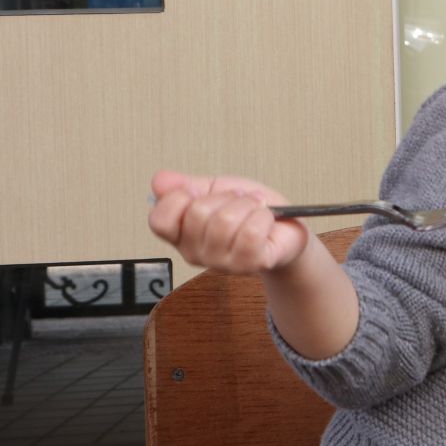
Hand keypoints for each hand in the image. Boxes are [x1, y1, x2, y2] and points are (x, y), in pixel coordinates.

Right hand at [148, 169, 310, 274]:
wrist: (285, 227)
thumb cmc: (249, 209)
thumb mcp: (215, 188)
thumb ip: (186, 184)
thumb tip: (160, 180)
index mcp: (181, 234)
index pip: (159, 220)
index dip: (179, 197)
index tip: (200, 190)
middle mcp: (195, 253)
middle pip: (197, 213)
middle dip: (225, 196)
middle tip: (239, 199)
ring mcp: (221, 263)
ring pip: (224, 221)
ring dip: (247, 205)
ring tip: (255, 208)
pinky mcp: (249, 265)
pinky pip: (250, 233)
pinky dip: (263, 217)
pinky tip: (266, 219)